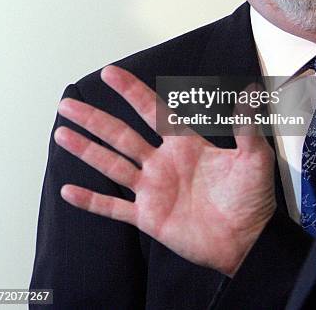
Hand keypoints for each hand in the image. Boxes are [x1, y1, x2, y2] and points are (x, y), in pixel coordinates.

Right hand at [54, 65, 275, 275]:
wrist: (248, 241)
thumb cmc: (252, 199)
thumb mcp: (254, 158)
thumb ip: (247, 127)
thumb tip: (250, 93)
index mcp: (184, 144)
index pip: (152, 110)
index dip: (131, 91)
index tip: (111, 73)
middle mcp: (162, 162)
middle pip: (120, 135)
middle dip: (94, 119)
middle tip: (69, 103)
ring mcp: (153, 189)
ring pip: (111, 165)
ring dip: (86, 150)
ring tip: (62, 133)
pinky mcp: (148, 216)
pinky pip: (113, 208)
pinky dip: (91, 201)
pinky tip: (69, 190)